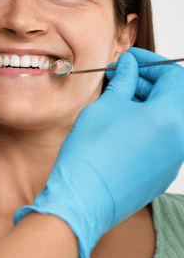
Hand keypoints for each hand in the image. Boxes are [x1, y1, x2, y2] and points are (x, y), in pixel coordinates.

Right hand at [14, 47, 183, 257]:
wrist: (83, 198)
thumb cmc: (91, 152)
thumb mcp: (105, 106)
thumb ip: (123, 81)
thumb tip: (128, 67)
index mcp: (170, 117)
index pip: (172, 76)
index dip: (149, 62)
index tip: (129, 59)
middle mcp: (180, 139)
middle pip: (171, 97)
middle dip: (145, 82)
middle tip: (118, 76)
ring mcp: (173, 159)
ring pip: (165, 119)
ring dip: (144, 103)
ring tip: (116, 99)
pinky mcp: (161, 173)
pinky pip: (160, 139)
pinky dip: (145, 124)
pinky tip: (119, 123)